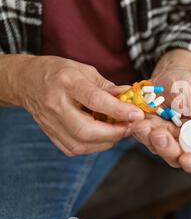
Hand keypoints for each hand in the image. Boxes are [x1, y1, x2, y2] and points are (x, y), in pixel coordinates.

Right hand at [9, 56, 144, 155]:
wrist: (25, 81)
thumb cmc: (59, 72)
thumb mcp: (85, 70)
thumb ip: (107, 86)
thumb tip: (129, 96)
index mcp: (67, 82)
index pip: (95, 100)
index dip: (118, 110)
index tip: (136, 114)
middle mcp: (56, 104)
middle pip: (86, 130)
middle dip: (114, 133)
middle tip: (130, 127)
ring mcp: (50, 122)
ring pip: (80, 144)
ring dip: (106, 142)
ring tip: (119, 130)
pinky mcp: (50, 135)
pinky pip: (75, 148)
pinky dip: (94, 146)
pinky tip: (104, 136)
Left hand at [131, 50, 190, 172]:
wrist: (166, 76)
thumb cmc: (187, 86)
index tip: (186, 158)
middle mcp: (179, 142)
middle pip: (173, 157)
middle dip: (166, 148)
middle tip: (159, 134)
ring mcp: (161, 137)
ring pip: (154, 146)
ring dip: (148, 137)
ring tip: (143, 124)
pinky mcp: (145, 130)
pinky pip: (140, 134)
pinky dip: (138, 129)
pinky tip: (136, 120)